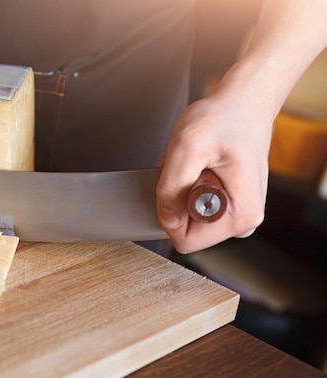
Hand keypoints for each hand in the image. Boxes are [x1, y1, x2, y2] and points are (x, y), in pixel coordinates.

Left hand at [156, 93, 270, 253]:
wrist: (243, 103)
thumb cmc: (222, 119)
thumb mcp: (187, 147)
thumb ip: (172, 187)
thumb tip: (166, 219)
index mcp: (240, 216)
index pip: (187, 242)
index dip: (170, 216)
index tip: (178, 184)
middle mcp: (243, 221)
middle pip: (187, 231)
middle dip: (178, 200)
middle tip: (193, 168)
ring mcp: (236, 215)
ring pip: (188, 219)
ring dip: (182, 192)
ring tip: (199, 165)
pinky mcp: (228, 206)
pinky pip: (193, 208)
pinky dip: (187, 187)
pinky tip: (200, 166)